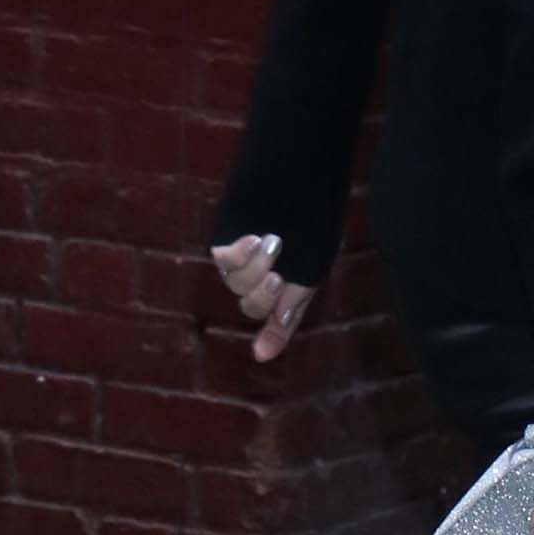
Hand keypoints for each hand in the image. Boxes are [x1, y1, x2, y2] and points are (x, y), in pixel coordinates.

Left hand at [211, 234, 315, 363]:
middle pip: (252, 304)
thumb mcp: (308, 271)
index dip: (271, 336)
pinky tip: (254, 239)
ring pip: (237, 283)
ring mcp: (241, 261)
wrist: (300, 179)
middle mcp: (262, 277)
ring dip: (255, 268)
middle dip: (263, 294)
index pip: (276, 319)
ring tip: (273, 242)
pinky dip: (239, 254)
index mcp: (288, 285)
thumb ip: (289, 308)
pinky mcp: (224, 242)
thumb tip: (262, 355)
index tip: (260, 354)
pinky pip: (223, 260)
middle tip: (278, 277)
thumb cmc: (310, 223)